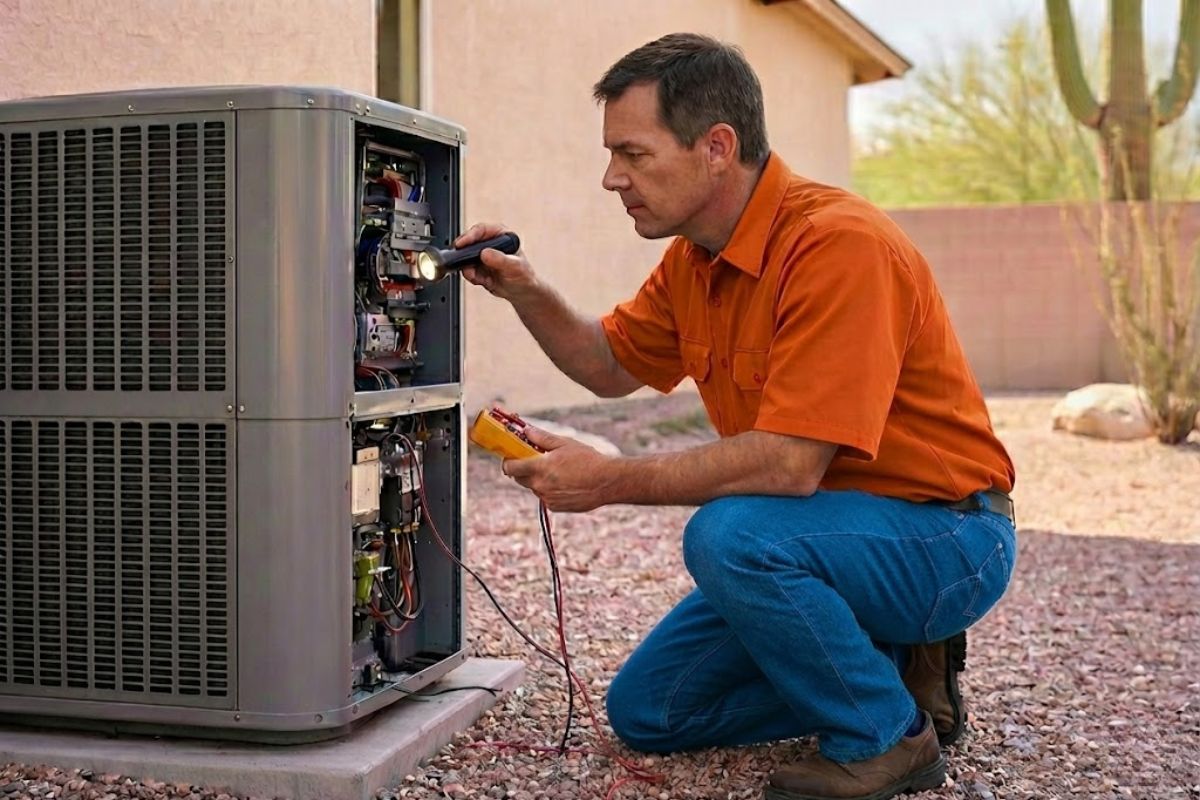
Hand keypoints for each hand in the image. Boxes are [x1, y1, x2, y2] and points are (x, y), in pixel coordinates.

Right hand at [456, 222, 534, 300]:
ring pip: (465, 258)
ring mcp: (482, 256)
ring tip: (478, 277)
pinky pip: (468, 270)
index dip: (469, 236)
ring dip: (468, 268)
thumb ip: (501, 259)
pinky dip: (472, 277)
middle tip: (462, 262)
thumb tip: (485, 253)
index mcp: (501, 235)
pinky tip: (483, 281)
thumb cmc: (524, 275)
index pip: (481, 230)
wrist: (522, 292)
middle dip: (464, 254)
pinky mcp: (478, 268)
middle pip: (469, 242)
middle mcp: (490, 244)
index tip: (461, 244)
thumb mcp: (515, 266)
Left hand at [502, 427, 616, 512]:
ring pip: (534, 487)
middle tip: (536, 460)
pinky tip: (566, 482)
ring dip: (539, 479)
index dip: (508, 462)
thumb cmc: (588, 460)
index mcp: (540, 467)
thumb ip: (542, 438)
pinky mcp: (555, 507)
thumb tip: (526, 431)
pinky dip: (550, 489)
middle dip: (523, 469)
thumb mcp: (565, 443)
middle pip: (519, 478)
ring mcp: (547, 498)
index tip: (511, 456)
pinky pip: (546, 496)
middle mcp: (540, 485)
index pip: (510, 468)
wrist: (607, 482)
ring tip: (558, 471)